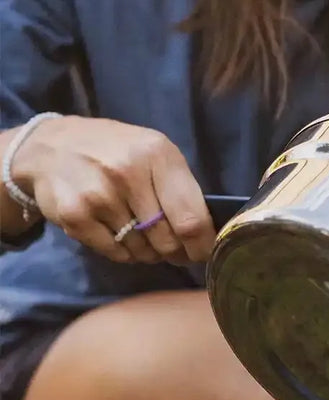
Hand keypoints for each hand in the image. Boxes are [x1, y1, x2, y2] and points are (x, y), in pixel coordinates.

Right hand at [12, 115, 214, 264]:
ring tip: (143, 236)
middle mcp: (128, 173)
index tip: (204, 254)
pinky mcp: (74, 215)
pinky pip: (114, 253)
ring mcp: (98, 195)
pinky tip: (120, 236)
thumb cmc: (117, 151)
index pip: (191, 217)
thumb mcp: (155, 152)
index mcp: (158, 155)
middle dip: (175, 252)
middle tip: (173, 250)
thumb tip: (204, 235)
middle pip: (167, 239)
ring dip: (148, 252)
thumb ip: (180, 187)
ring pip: (141, 249)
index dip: (202, 246)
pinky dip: (123, 253)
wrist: (53, 145)